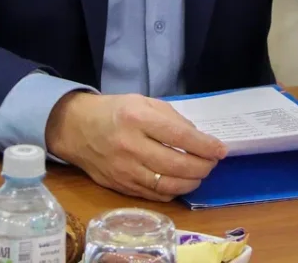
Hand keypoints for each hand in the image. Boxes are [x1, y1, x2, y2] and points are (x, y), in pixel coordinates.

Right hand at [45, 92, 226, 200]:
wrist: (76, 129)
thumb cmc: (114, 111)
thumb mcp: (142, 102)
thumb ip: (171, 118)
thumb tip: (198, 139)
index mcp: (138, 118)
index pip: (180, 136)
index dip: (205, 145)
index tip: (220, 150)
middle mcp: (131, 146)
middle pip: (177, 164)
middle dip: (202, 166)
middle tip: (212, 162)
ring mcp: (125, 170)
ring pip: (168, 185)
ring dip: (191, 182)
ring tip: (200, 174)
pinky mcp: (121, 186)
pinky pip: (155, 195)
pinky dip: (173, 192)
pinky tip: (180, 182)